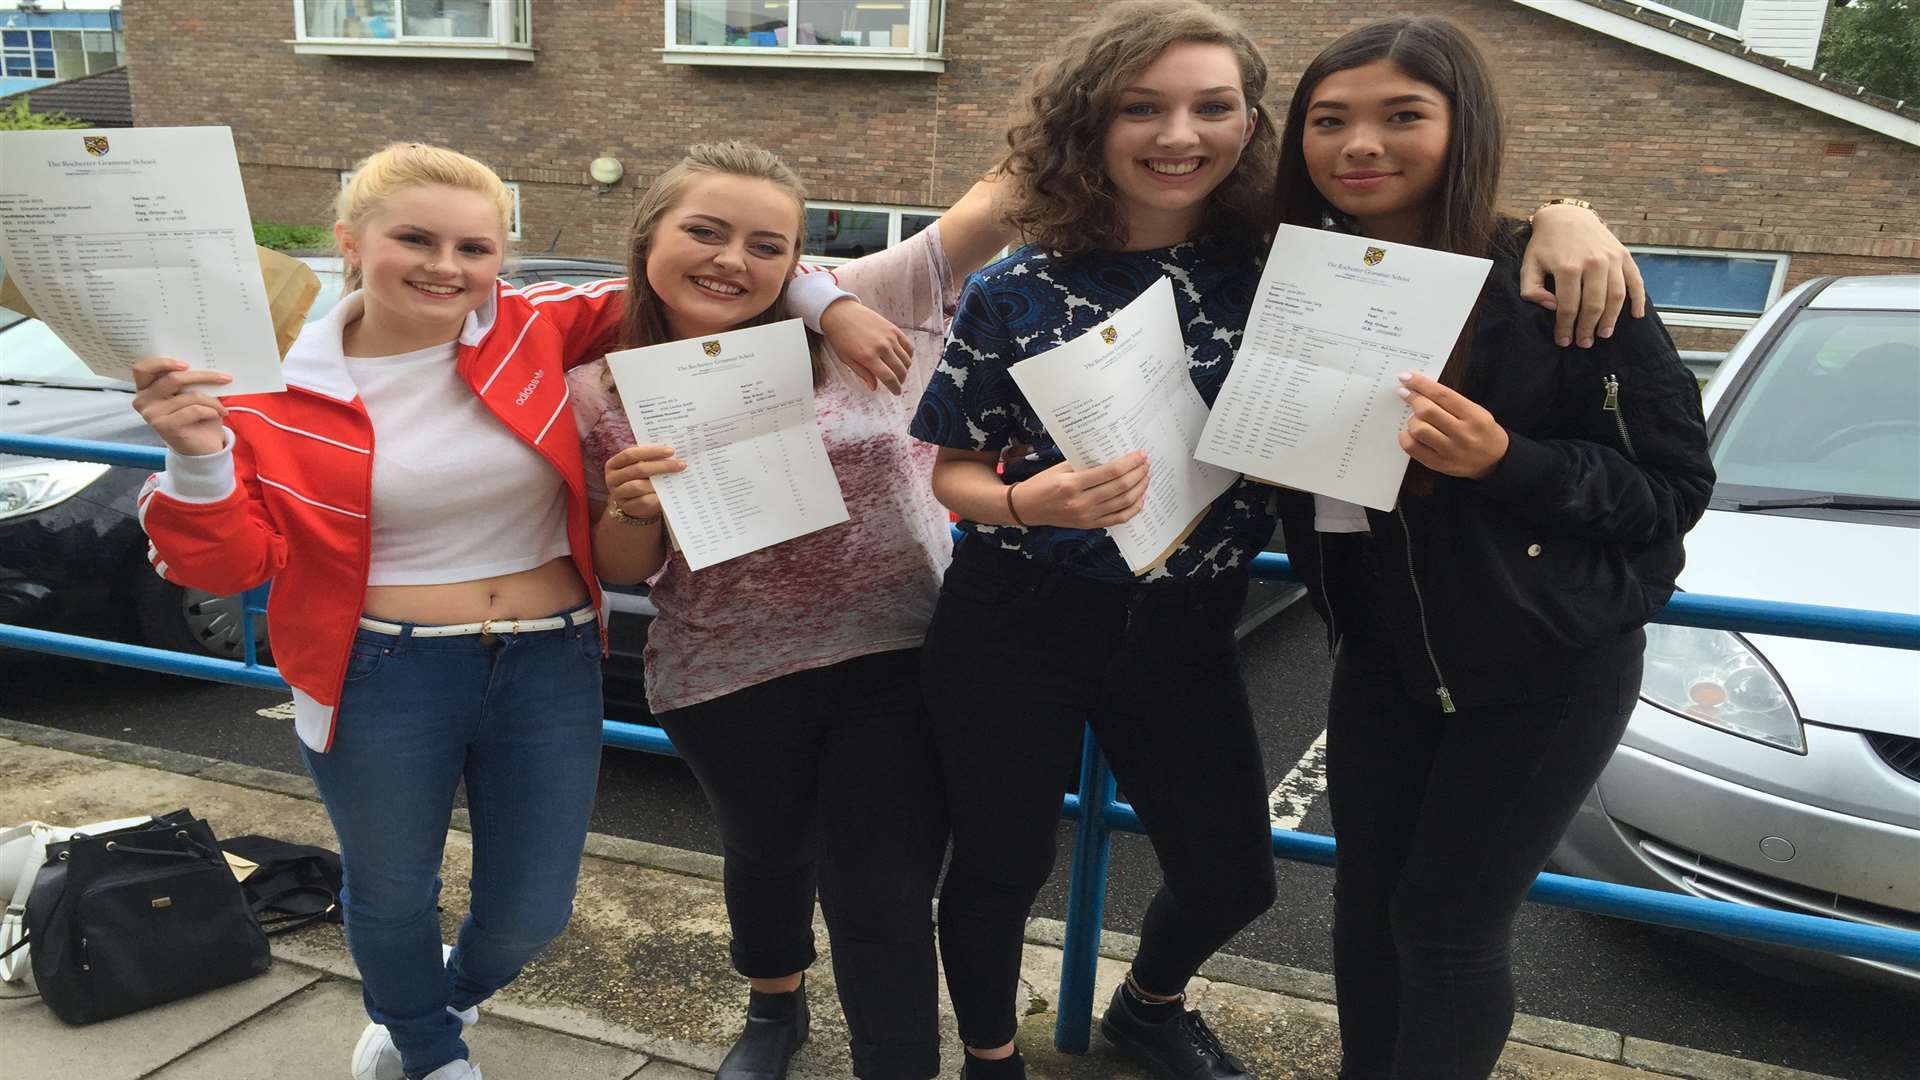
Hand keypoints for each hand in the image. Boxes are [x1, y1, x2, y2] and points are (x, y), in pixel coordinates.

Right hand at [131, 356, 230, 456]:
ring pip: (188, 396)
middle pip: (172, 379)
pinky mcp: (164, 426)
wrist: (201, 447)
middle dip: (202, 376)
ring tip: (221, 407)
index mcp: (145, 388)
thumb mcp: (190, 393)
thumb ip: (188, 380)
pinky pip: (193, 410)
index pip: (142, 369)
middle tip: (225, 378)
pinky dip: (210, 410)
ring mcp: (151, 414)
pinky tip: (216, 415)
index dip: (162, 363)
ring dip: (211, 400)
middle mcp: (143, 400)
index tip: (187, 364)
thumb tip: (205, 363)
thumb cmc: (196, 416)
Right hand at [603, 444, 685, 522]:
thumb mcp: (640, 466)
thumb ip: (649, 459)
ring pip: (639, 486)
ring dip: (659, 481)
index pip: (630, 454)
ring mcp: (617, 494)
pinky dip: (657, 496)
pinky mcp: (626, 507)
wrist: (633, 503)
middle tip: (680, 464)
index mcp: (613, 464)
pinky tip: (669, 492)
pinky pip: (643, 501)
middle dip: (662, 466)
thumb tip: (671, 453)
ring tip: (675, 477)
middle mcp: (612, 478)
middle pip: (638, 469)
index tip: (670, 451)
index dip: (651, 451)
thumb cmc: (639, 479)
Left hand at [820, 297, 911, 394]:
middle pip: (900, 370)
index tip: (896, 392)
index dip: (895, 388)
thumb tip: (874, 387)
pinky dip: (908, 354)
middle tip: (897, 383)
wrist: (841, 313)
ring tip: (899, 371)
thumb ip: (863, 373)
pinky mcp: (893, 329)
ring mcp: (889, 337)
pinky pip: (908, 345)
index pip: (889, 378)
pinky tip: (903, 358)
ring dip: (905, 369)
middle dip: (900, 380)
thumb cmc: (840, 336)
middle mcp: (882, 347)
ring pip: (906, 359)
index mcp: (868, 357)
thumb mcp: (847, 359)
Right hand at [1009, 451, 1148, 528]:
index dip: (1130, 462)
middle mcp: (1081, 502)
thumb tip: (1112, 455)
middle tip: (1147, 463)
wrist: (1026, 508)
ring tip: (1146, 476)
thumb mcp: (1060, 468)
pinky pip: (1119, 518)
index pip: (1111, 472)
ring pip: (1124, 503)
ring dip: (1140, 488)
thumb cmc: (1042, 484)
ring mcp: (1087, 516)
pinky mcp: (1090, 525)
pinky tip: (1140, 497)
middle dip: (1139, 473)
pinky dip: (1134, 508)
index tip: (1141, 454)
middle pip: (1121, 487)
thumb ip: (1085, 463)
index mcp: (1072, 484)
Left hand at [1397, 373, 1508, 479]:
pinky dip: (1405, 437)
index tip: (1406, 378)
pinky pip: (1413, 448)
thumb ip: (1451, 401)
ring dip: (1411, 420)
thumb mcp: (1476, 411)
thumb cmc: (1481, 431)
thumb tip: (1420, 389)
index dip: (1421, 384)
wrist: (1495, 460)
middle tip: (1406, 394)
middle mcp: (1462, 434)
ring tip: (1415, 418)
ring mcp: (1450, 451)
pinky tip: (1409, 433)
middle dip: (1413, 399)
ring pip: (1418, 430)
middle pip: (1427, 411)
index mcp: (1474, 416)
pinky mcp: (1439, 464)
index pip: (1442, 395)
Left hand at [1520, 202, 1647, 348]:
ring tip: (1603, 334)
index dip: (1565, 328)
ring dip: (1611, 320)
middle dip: (1587, 329)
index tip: (1563, 341)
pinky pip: (1636, 281)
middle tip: (1584, 343)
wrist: (1567, 216)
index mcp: (1567, 267)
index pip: (1568, 307)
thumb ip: (1531, 289)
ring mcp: (1611, 259)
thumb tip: (1551, 307)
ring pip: (1616, 297)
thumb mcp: (1529, 265)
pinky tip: (1636, 316)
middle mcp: (1593, 263)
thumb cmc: (1545, 245)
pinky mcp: (1624, 255)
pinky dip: (1639, 299)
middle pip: (1593, 305)